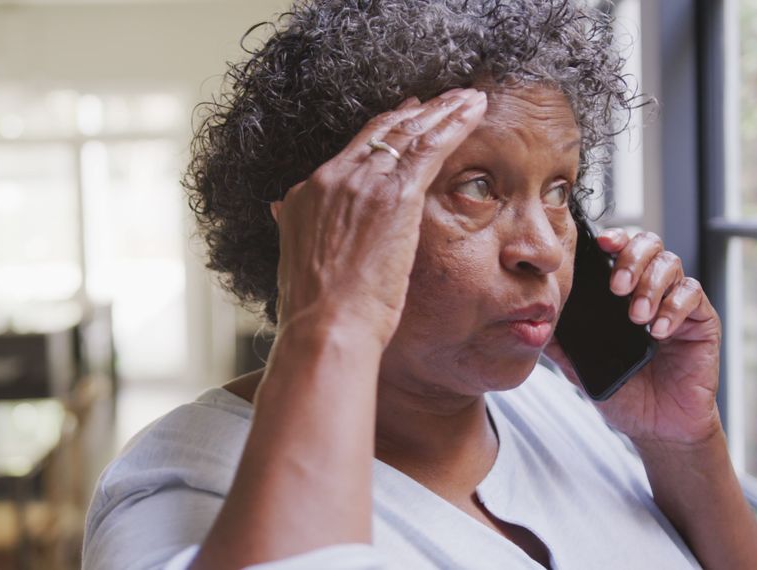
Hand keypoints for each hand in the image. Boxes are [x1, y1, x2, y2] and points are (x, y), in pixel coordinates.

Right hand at [270, 89, 487, 345]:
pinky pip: (431, 146)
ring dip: (443, 110)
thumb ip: (297, 230)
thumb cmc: (316, 314)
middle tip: (444, 98)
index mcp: (307, 194)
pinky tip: (474, 111)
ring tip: (469, 97)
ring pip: (409, 131)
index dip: (384, 130)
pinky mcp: (396, 195)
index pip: (353, 150)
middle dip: (417, 112)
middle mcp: (331, 178)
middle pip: (382, 131)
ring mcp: (363, 183)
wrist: (324, 329)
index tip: (406, 117)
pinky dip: (455, 124)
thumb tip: (282, 212)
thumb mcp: (296, 262)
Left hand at [545, 229, 721, 446]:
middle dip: (632, 258)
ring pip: (672, 264)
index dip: (612, 239)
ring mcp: (678, 303)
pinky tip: (657, 331)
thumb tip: (531, 320)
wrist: (657, 428)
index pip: (620, 249)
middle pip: (650, 244)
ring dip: (651, 285)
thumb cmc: (623, 392)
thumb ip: (561, 342)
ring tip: (636, 317)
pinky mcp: (702, 322)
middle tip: (617, 287)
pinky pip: (693, 296)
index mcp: (622, 292)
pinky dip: (674, 308)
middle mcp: (652, 289)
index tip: (600, 244)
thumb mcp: (582, 367)